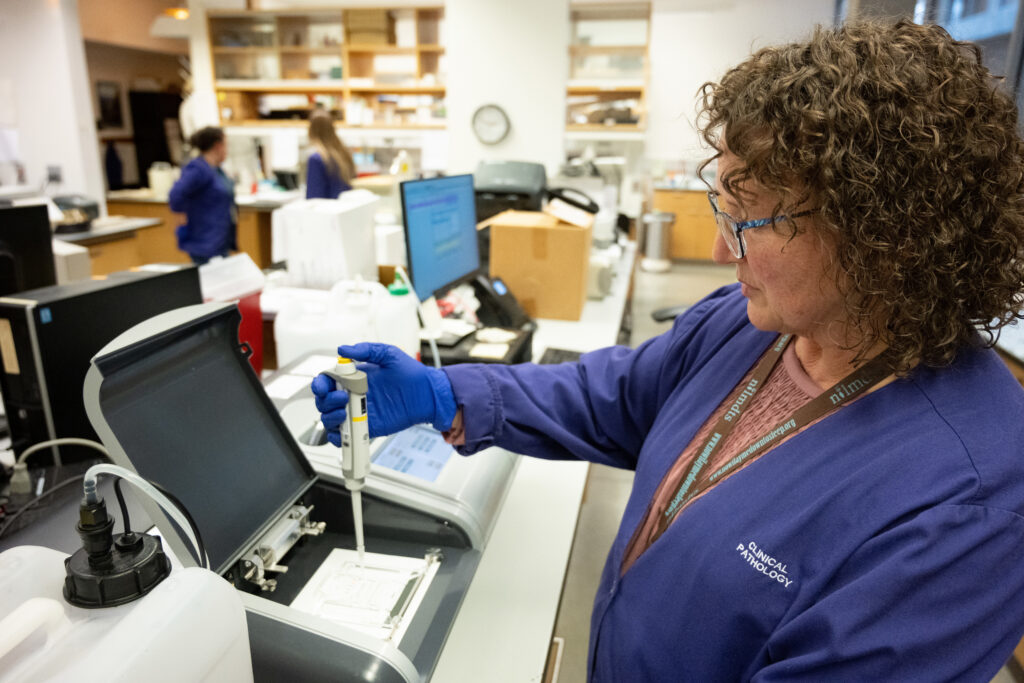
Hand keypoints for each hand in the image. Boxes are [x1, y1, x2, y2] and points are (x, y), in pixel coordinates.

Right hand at [311, 343, 456, 443]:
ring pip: (330, 419)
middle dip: (326, 400)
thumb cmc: (411, 374)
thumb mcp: (389, 355)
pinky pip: (344, 436)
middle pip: (324, 401)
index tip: (322, 385)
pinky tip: (344, 429)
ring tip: (344, 411)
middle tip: (342, 397)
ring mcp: (358, 412)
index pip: (327, 381)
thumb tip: (343, 350)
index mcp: (354, 377)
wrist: (428, 394)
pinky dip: (337, 436)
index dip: (320, 384)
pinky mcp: (367, 427)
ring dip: (330, 417)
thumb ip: (366, 350)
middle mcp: (353, 395)